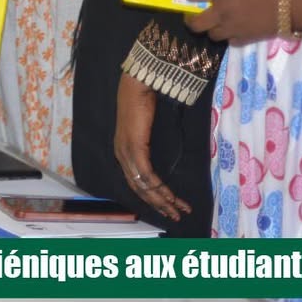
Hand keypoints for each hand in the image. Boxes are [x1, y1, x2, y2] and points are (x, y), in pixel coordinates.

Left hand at [114, 72, 190, 222]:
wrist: (137, 86)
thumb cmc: (142, 103)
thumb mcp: (144, 129)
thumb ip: (148, 144)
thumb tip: (160, 156)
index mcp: (123, 152)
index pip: (135, 182)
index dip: (151, 197)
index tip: (167, 207)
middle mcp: (122, 155)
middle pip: (139, 189)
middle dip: (159, 205)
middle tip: (176, 215)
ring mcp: (126, 152)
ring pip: (144, 186)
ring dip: (163, 200)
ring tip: (179, 210)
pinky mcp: (134, 148)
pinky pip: (146, 176)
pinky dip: (160, 188)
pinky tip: (171, 197)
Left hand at [181, 0, 285, 44]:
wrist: (296, 3)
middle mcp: (221, 11)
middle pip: (194, 24)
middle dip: (190, 18)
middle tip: (194, 12)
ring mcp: (233, 28)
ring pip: (211, 35)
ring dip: (211, 28)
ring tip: (217, 20)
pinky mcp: (246, 39)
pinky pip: (231, 41)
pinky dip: (230, 36)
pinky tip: (235, 29)